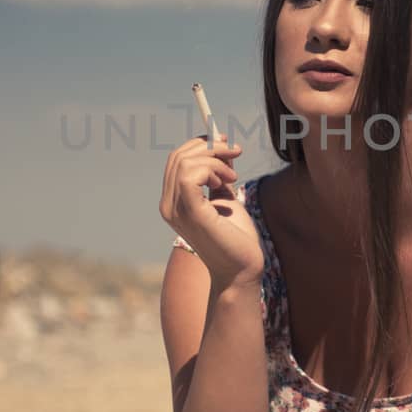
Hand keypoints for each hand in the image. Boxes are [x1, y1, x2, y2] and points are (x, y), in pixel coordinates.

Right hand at [160, 131, 265, 287]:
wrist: (242, 269)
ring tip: (233, 177)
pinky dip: (211, 170)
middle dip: (209, 146)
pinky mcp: (190, 213)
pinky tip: (227, 182)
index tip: (225, 142)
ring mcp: (175, 210)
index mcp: (173, 202)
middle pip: (178, 156)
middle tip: (235, 151)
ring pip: (185, 162)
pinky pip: (190, 175)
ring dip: (215, 160)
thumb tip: (221, 146)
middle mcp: (168, 205)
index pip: (176, 160)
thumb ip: (217, 176)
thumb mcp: (225, 198)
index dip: (200, 144)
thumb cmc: (236, 237)